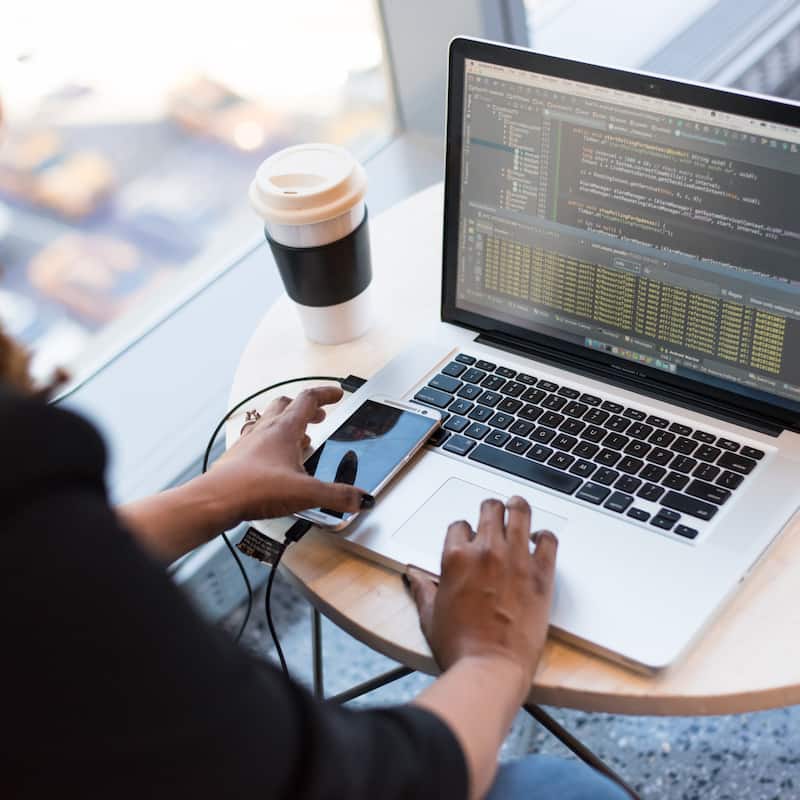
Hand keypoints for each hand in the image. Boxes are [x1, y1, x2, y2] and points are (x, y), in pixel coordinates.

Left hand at [208, 385, 370, 524]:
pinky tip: (275, 461)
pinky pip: (256, 440)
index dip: (326, 394)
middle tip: (318, 415)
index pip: (308, 399)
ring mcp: (249, 443)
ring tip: (300, 438)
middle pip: (286, 404)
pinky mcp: (238, 459)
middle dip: (305, 408)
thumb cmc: (254, 488)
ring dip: (287, 423)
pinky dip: (270, 443)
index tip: (337, 394)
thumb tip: (360, 498)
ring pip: (269, 420)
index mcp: (284, 429)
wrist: (216, 500)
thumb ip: (337, 496)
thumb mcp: (306, 493)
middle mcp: (265, 430)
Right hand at [407, 497, 556, 689]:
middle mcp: (486, 551)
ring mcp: (516, 559)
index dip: (464, 532)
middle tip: (494, 513)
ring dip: (517, 507)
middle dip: (491, 509)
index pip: (460, 525)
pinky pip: (548, 540)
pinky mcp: (541, 574)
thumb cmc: (460, 645)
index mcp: (456, 557)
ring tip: (518, 507)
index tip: (469, 540)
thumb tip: (411, 576)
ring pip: (520, 513)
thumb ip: (422, 589)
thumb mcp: (430, 615)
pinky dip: (545, 536)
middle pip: (490, 509)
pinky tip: (541, 540)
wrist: (490, 667)